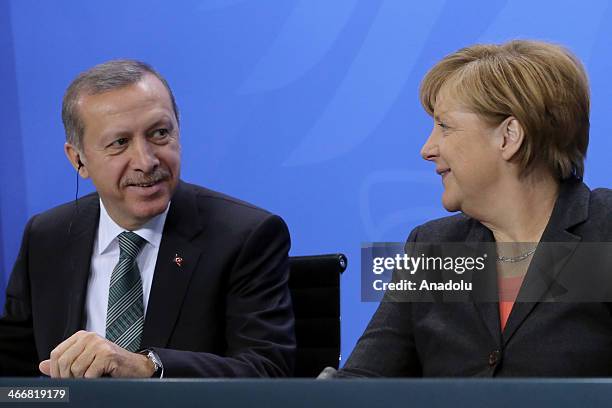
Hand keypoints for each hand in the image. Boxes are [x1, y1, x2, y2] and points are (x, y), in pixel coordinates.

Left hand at [39, 331, 155, 377]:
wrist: (134, 367)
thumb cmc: (109, 364)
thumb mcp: (84, 361)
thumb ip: (64, 362)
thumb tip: (42, 365)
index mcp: (81, 336)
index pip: (56, 354)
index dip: (56, 371)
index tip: (64, 380)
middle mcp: (89, 337)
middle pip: (64, 362)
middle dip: (68, 378)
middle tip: (78, 382)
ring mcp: (98, 344)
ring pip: (76, 370)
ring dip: (82, 380)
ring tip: (92, 377)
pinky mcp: (107, 353)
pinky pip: (89, 374)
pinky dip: (93, 380)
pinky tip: (101, 376)